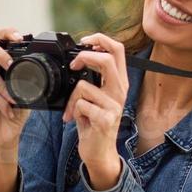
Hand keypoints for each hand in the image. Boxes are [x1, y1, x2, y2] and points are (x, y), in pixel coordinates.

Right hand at [0, 27, 32, 163]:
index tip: (19, 37)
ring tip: (13, 99)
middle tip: (11, 64)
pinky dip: (2, 102)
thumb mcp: (26, 90)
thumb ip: (27, 76)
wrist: (5, 135)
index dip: (5, 33)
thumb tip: (40, 63)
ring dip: (5, 87)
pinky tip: (8, 111)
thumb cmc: (14, 112)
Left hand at [63, 33, 128, 185]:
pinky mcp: (105, 119)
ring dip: (71, 98)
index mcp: (118, 82)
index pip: (118, 49)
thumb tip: (79, 58)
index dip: (100, 39)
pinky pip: (80, 104)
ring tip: (72, 110)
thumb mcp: (95, 96)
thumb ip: (93, 78)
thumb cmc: (93, 122)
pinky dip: (72, 111)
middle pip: (106, 59)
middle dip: (84, 57)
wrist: (99, 152)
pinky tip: (76, 120)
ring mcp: (114, 105)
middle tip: (74, 66)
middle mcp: (120, 91)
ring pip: (84, 85)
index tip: (84, 42)